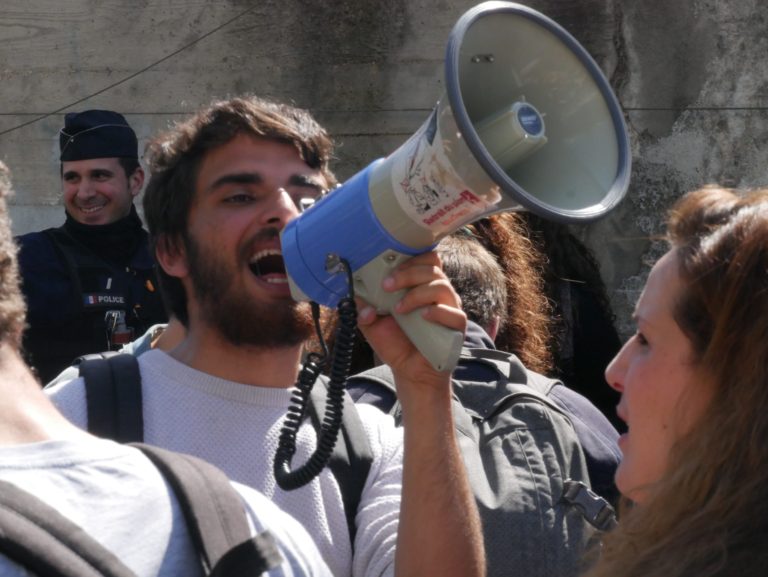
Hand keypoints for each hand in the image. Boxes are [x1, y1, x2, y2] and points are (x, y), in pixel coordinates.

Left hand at [356, 251, 465, 392]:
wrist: (408, 371)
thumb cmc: (395, 342)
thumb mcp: (371, 323)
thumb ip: (362, 306)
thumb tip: (354, 293)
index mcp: (420, 284)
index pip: (424, 258)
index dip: (409, 257)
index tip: (387, 266)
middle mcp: (438, 292)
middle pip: (432, 267)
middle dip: (407, 273)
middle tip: (387, 286)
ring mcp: (449, 308)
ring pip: (441, 287)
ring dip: (417, 294)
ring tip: (398, 309)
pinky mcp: (456, 327)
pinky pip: (454, 313)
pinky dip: (438, 312)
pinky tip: (423, 317)